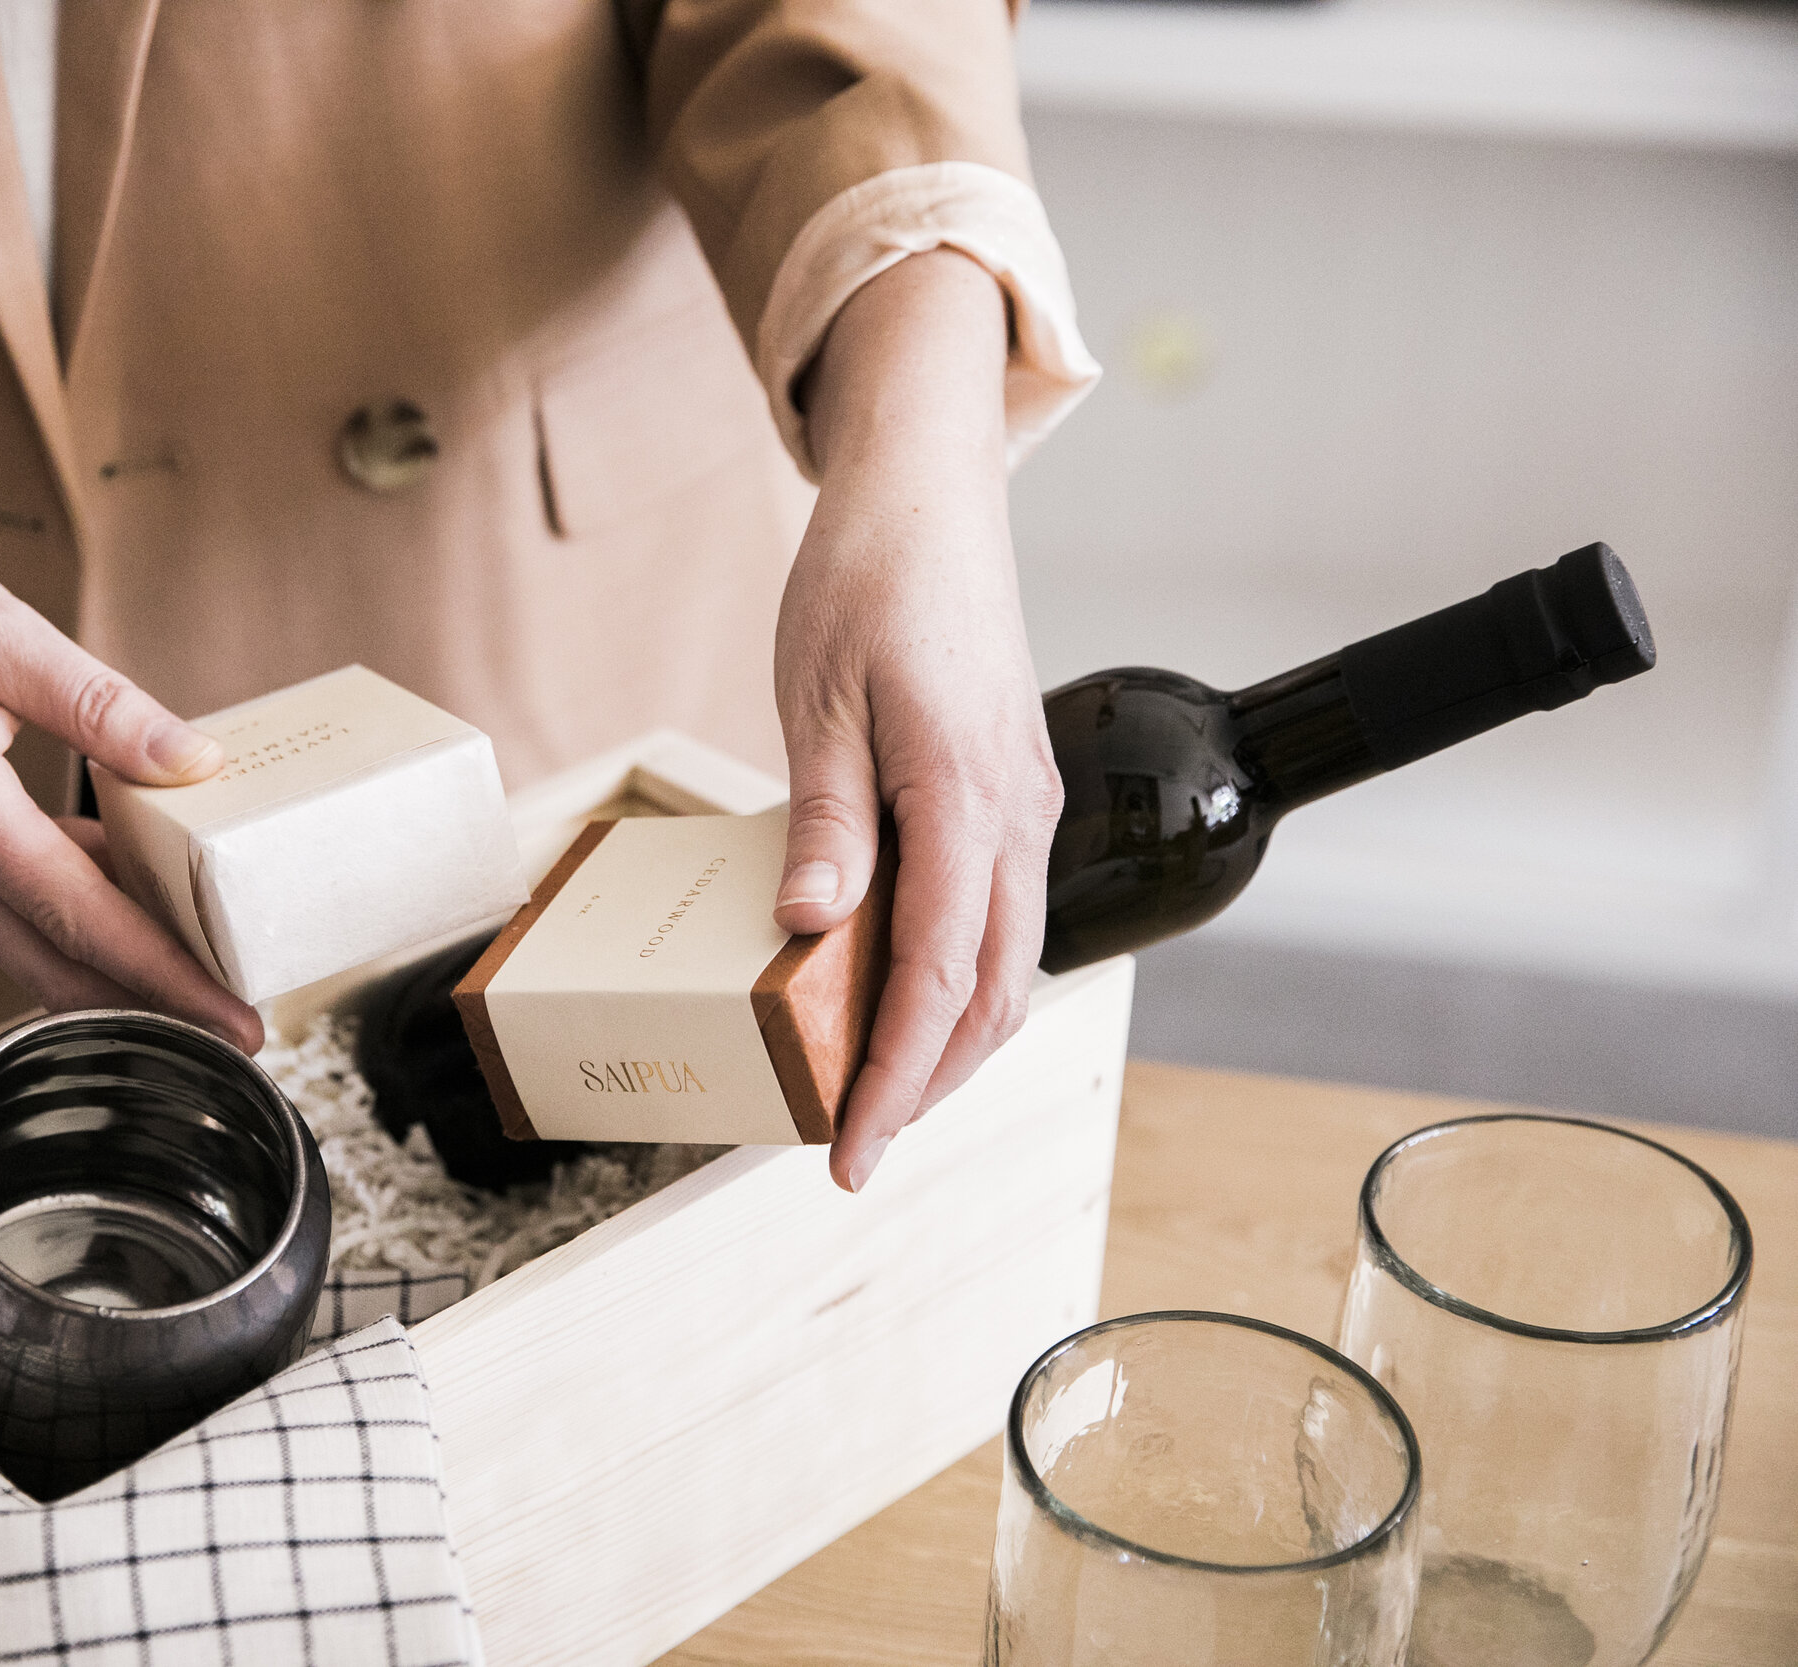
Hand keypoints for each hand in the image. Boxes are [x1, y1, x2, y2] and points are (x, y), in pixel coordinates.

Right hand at [0, 387, 264, 1049]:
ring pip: (30, 943)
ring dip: (115, 976)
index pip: (77, 916)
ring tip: (206, 984)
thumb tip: (193, 761)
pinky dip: (79, 923)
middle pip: (54, 963)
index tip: (231, 1016)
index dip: (163, 975)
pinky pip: (12, 902)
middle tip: (241, 1034)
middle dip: (151, 1008)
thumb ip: (97, 703)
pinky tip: (141, 905)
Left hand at [775, 250, 1062, 1191]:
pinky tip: (908, 996)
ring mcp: (1027, 801)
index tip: (848, 1148)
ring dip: (954, 1039)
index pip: (938, 976)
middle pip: (993, 992)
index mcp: (963, 791)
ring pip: (1012, 961)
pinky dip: (965, 977)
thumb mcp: (817, 698)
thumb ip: (827, 820)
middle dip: (927, 1082)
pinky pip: (1003, 911)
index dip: (893, 1075)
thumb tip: (813, 929)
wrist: (927, 497)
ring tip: (878, 1089)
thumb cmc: (865, 581)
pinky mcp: (1014, 789)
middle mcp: (1016, 809)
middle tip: (854, 1143)